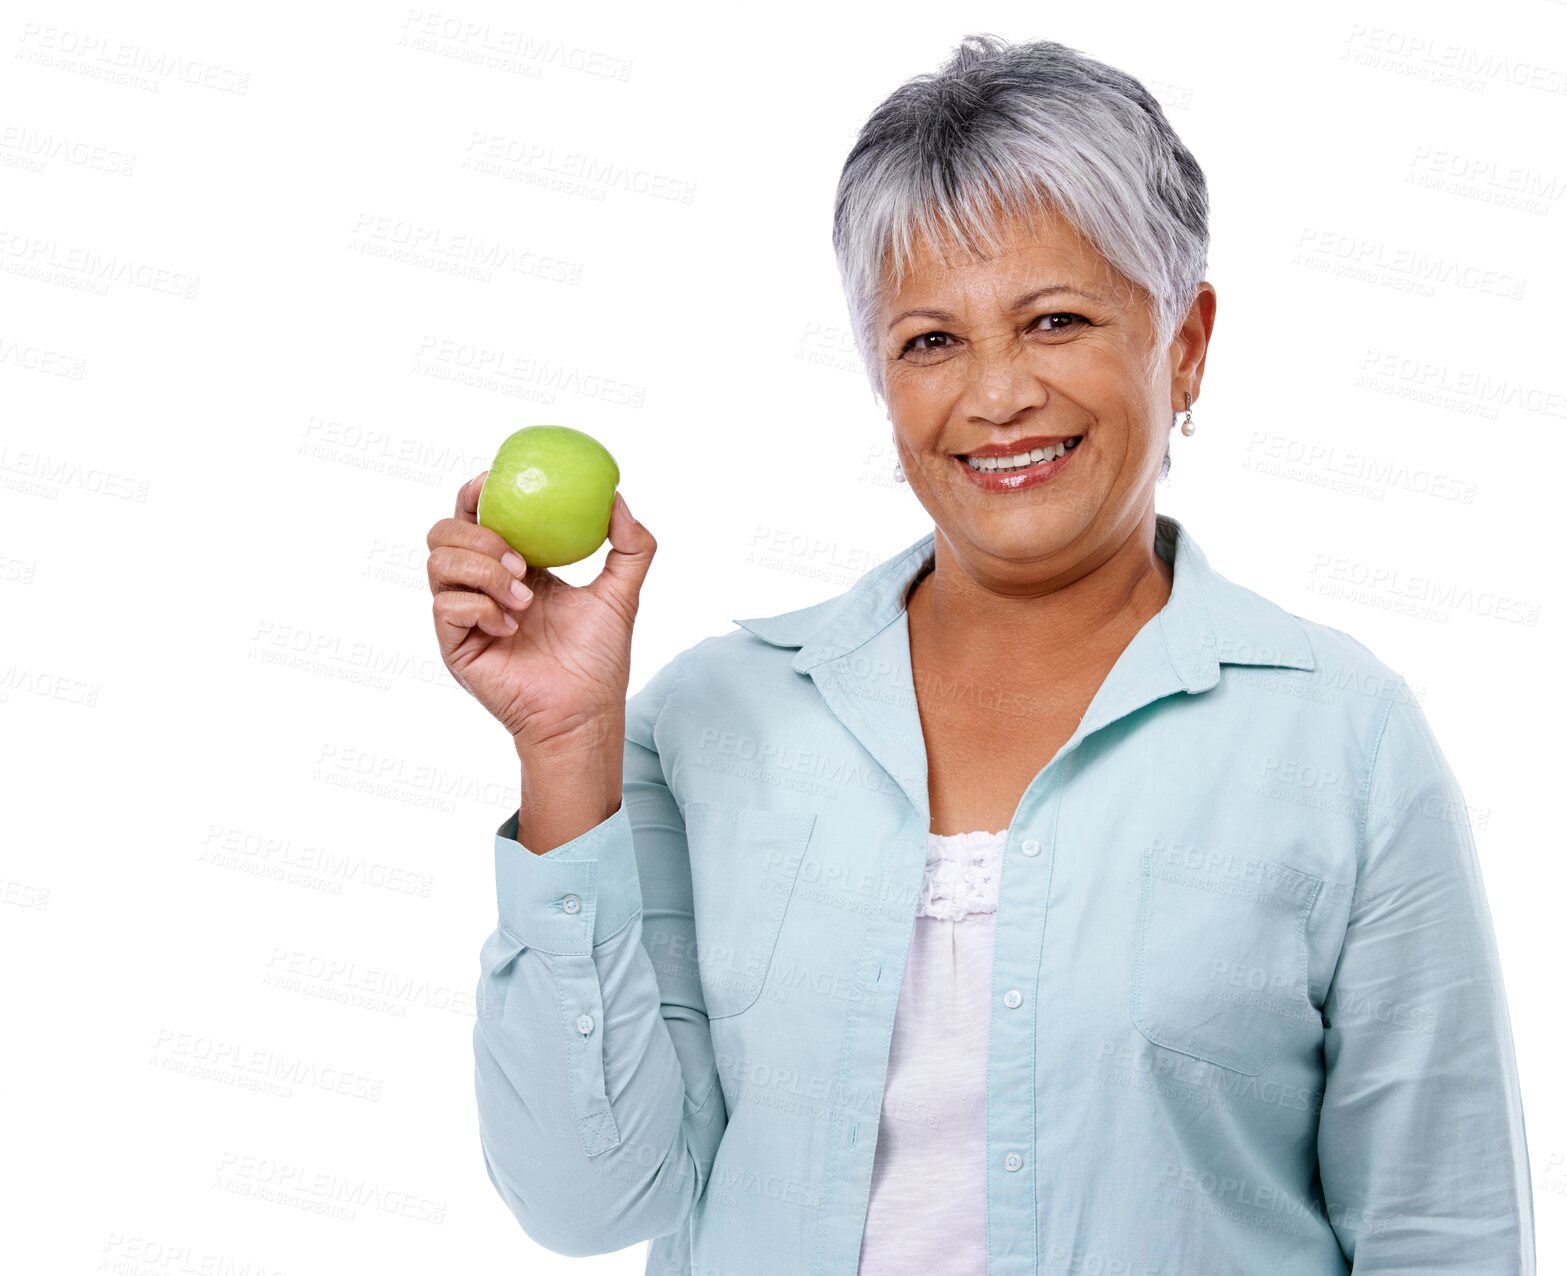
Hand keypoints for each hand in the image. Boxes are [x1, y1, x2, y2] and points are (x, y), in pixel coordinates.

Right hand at [425, 472, 656, 755]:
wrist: (586, 712)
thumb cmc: (600, 660)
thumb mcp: (622, 594)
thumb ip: (631, 545)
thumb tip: (618, 498)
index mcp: (513, 568)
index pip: (476, 517)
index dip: (475, 493)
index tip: (494, 482)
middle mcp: (482, 588)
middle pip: (444, 533)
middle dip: (479, 535)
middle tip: (519, 560)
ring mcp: (465, 617)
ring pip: (438, 564)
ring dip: (482, 571)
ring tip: (524, 598)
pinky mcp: (455, 646)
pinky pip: (446, 606)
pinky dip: (480, 607)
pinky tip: (512, 626)